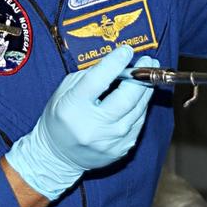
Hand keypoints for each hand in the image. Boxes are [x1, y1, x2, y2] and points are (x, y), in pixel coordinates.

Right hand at [5, 46, 156, 199]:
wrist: (57, 156)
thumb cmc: (60, 119)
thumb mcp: (64, 92)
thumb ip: (89, 77)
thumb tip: (116, 65)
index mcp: (73, 108)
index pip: (98, 80)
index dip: (115, 63)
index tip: (126, 50)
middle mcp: (93, 126)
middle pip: (126, 97)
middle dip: (140, 76)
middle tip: (148, 60)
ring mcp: (110, 140)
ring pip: (137, 110)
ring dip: (146, 90)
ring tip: (149, 75)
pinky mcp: (121, 148)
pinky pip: (138, 122)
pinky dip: (140, 107)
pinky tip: (140, 96)